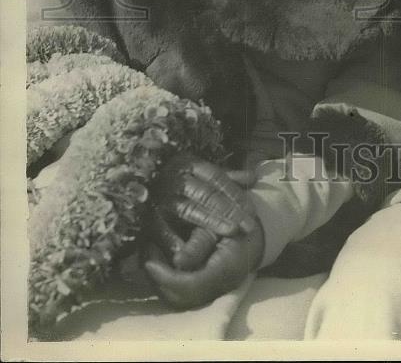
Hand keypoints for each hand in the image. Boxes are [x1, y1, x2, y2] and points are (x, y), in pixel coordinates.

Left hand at [143, 225, 264, 308]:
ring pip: (179, 299)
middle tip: (145, 261)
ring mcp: (213, 292)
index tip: (149, 263)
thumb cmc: (237, 223)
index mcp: (226, 270)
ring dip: (160, 283)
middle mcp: (219, 287)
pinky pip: (182, 295)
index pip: (190, 286)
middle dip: (158, 280)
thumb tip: (176, 261)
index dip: (167, 277)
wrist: (253, 235)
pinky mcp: (205, 291)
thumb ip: (198, 244)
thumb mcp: (219, 226)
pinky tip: (159, 266)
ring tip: (149, 262)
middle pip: (180, 297)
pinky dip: (167, 284)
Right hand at [152, 154, 259, 268]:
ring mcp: (159, 197)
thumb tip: (254, 176)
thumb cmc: (176, 184)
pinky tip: (194, 250)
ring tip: (231, 232)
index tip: (252, 210)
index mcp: (187, 164)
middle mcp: (173, 178)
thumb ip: (226, 178)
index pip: (216, 177)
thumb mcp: (198, 175)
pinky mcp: (145, 217)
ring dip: (211, 222)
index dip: (235, 193)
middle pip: (206, 194)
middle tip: (249, 225)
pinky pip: (163, 229)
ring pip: (190, 210)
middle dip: (229, 210)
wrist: (131, 186)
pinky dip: (177, 241)